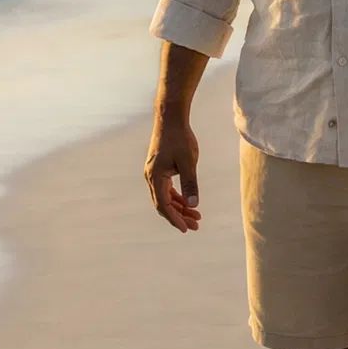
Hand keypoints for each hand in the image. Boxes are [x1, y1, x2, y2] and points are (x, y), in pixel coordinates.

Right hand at [145, 116, 201, 232]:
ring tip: (196, 217)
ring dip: (179, 208)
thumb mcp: (188, 162)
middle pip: (163, 204)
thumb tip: (193, 205)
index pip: (163, 205)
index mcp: (155, 177)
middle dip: (179, 216)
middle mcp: (151, 177)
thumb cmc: (180, 139)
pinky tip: (189, 203)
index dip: (175, 219)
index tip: (187, 229)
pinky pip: (166, 189)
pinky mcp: (159, 169)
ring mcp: (154, 173)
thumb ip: (190, 184)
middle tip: (196, 226)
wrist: (170, 119)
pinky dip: (177, 197)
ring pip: (165, 197)